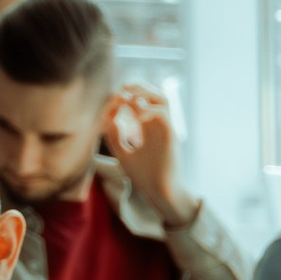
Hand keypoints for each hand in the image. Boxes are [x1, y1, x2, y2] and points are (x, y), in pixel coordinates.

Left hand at [105, 85, 190, 225]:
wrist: (159, 192)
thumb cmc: (144, 176)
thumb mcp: (122, 153)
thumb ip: (115, 136)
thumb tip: (108, 117)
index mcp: (149, 127)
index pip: (142, 102)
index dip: (127, 96)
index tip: (112, 100)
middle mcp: (159, 125)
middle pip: (155, 95)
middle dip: (139, 88)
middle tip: (122, 90)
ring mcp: (167, 128)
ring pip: (163, 99)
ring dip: (146, 94)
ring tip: (130, 98)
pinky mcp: (172, 135)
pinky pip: (164, 114)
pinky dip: (150, 110)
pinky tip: (137, 116)